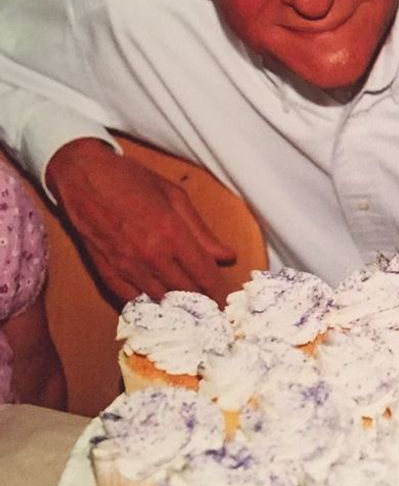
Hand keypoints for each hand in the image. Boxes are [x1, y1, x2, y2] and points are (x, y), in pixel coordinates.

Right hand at [46, 138, 235, 303]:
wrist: (83, 177)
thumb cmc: (132, 180)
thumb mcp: (175, 197)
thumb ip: (202, 231)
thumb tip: (227, 256)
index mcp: (172, 234)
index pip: (204, 275)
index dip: (219, 292)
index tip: (228, 301)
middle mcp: (151, 255)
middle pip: (186, 292)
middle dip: (204, 301)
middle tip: (215, 307)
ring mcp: (127, 267)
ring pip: (162, 299)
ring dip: (178, 306)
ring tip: (192, 309)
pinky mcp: (107, 272)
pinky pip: (133, 300)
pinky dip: (149, 305)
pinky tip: (161, 305)